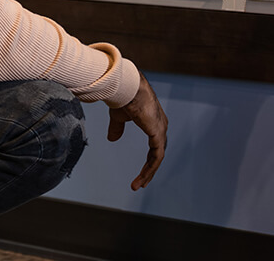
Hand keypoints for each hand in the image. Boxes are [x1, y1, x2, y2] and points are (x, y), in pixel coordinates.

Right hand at [107, 72, 166, 189]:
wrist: (126, 88)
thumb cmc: (123, 97)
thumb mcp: (118, 117)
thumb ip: (117, 128)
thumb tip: (112, 140)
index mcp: (153, 121)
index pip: (154, 145)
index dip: (148, 160)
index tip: (140, 173)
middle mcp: (160, 126)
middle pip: (157, 153)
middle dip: (149, 170)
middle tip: (141, 184)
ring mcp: (161, 130)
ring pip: (157, 158)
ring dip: (148, 173)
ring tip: (138, 185)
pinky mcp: (158, 134)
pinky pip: (157, 157)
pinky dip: (150, 169)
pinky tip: (142, 178)